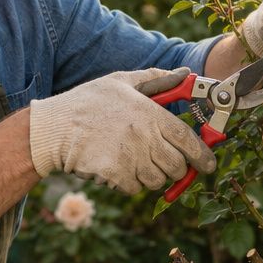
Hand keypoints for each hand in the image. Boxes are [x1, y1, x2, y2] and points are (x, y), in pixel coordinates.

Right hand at [28, 67, 215, 194]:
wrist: (53, 128)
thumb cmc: (88, 102)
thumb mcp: (122, 82)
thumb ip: (158, 79)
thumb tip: (186, 73)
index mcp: (150, 114)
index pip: (188, 141)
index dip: (203, 156)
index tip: (208, 165)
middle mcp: (144, 137)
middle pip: (177, 166)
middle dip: (176, 168)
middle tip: (165, 162)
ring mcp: (130, 158)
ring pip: (158, 180)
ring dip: (151, 175)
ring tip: (134, 160)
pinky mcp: (116, 175)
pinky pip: (135, 188)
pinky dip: (130, 183)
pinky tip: (116, 166)